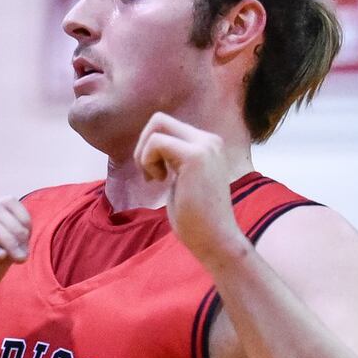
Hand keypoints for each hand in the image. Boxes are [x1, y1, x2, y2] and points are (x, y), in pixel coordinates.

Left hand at [134, 112, 247, 264]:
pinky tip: (159, 180)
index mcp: (207, 144)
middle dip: (143, 145)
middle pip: (159, 119)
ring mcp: (204, 146)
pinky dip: (147, 160)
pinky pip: (156, 142)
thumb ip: (173, 158)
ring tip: (155, 178)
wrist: (213, 238)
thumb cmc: (195, 217)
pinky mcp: (195, 157)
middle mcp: (209, 140)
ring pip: (156, 126)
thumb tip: (152, 143)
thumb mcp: (181, 178)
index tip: (155, 172)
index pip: (166, 125)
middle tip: (149, 173)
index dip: (150, 146)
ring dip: (144, 154)